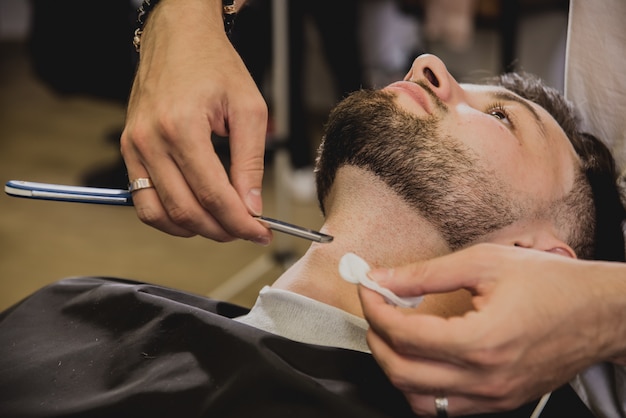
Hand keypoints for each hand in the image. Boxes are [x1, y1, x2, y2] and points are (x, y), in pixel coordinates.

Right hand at [121, 0, 270, 243]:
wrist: (177, 37)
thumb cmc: (214, 65)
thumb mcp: (248, 109)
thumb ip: (250, 163)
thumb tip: (252, 207)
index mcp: (182, 127)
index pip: (213, 195)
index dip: (241, 223)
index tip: (261, 233)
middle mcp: (151, 141)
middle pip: (186, 211)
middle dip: (222, 230)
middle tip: (247, 230)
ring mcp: (134, 147)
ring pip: (158, 215)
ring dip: (194, 230)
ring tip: (222, 225)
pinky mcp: (129, 150)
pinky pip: (142, 201)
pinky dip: (169, 217)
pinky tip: (195, 213)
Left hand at [359, 244, 625, 415]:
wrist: (599, 313)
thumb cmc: (551, 284)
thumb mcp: (484, 263)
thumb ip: (427, 274)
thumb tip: (384, 278)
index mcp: (481, 341)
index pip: (404, 334)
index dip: (376, 309)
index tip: (370, 290)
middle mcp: (485, 378)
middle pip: (402, 373)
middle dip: (376, 339)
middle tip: (376, 311)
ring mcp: (494, 397)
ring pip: (419, 400)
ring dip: (395, 368)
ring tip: (394, 337)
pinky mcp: (500, 401)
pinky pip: (446, 409)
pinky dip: (422, 387)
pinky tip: (422, 359)